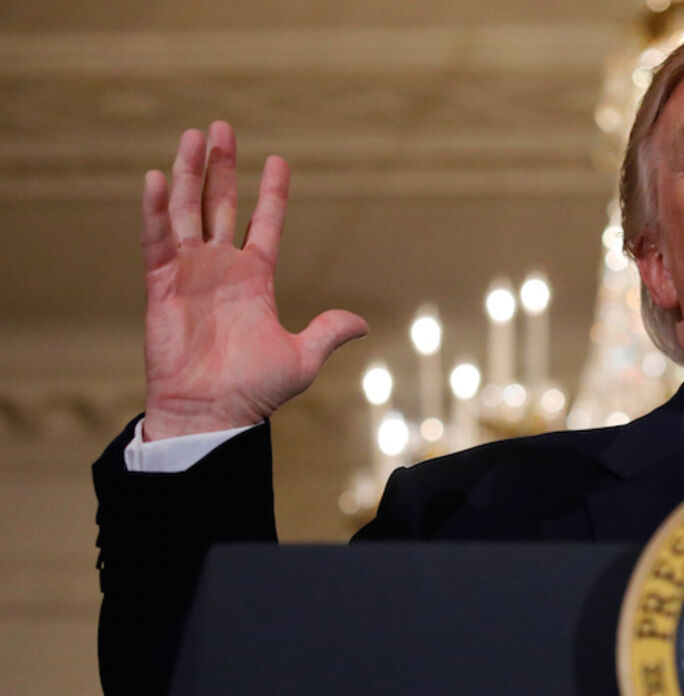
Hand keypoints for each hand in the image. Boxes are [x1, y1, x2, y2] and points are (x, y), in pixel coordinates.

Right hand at [140, 121, 367, 439]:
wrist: (213, 415)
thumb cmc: (254, 391)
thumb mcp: (302, 358)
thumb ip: (328, 332)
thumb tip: (362, 323)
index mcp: (255, 279)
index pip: (265, 224)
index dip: (272, 193)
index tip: (279, 161)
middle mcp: (221, 268)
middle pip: (219, 204)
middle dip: (222, 167)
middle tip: (223, 127)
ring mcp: (190, 273)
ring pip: (187, 211)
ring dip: (189, 173)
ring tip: (194, 135)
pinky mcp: (161, 285)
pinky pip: (157, 240)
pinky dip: (156, 210)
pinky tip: (158, 177)